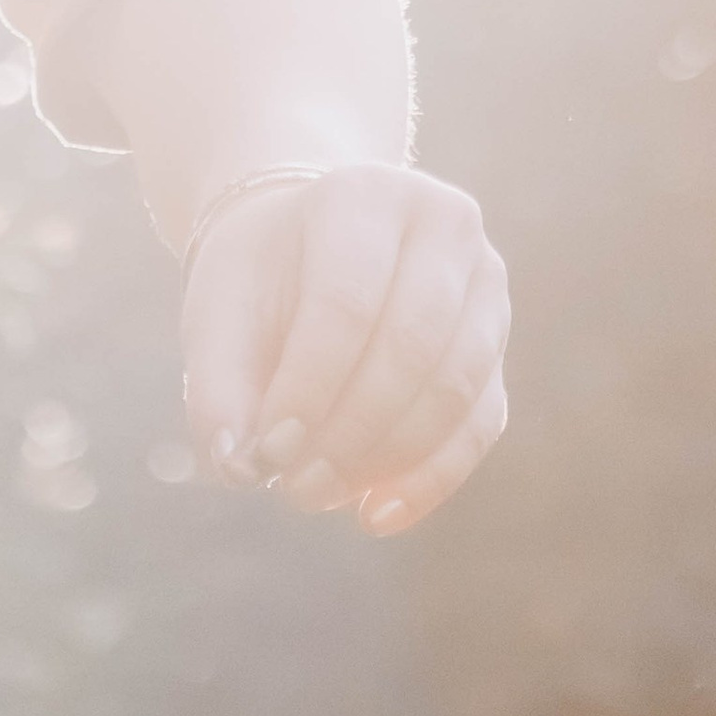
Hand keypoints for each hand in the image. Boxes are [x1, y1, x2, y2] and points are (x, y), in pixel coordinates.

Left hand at [181, 161, 508, 536]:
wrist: (310, 251)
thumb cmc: (261, 284)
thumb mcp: (218, 318)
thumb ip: (218, 389)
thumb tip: (238, 467)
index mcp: (365, 197)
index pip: (348, 302)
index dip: (309, 389)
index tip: (268, 453)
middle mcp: (444, 225)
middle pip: (413, 345)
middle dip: (350, 433)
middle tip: (294, 488)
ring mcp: (484, 282)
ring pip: (456, 387)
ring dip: (387, 460)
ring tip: (320, 496)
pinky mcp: (496, 344)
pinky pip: (482, 422)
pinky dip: (431, 480)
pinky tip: (375, 517)